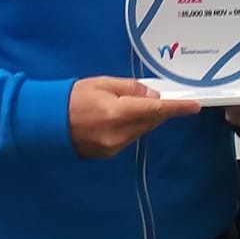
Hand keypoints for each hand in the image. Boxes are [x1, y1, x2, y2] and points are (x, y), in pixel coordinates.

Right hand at [69, 76, 199, 159]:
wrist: (45, 122)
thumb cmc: (72, 97)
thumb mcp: (102, 83)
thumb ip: (130, 89)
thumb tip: (153, 97)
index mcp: (116, 113)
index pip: (155, 111)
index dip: (177, 108)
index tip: (194, 106)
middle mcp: (118, 134)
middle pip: (150, 122)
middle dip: (157, 111)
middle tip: (155, 97)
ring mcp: (113, 147)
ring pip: (140, 131)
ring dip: (142, 119)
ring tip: (125, 105)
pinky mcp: (108, 154)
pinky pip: (129, 138)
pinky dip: (130, 127)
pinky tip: (116, 119)